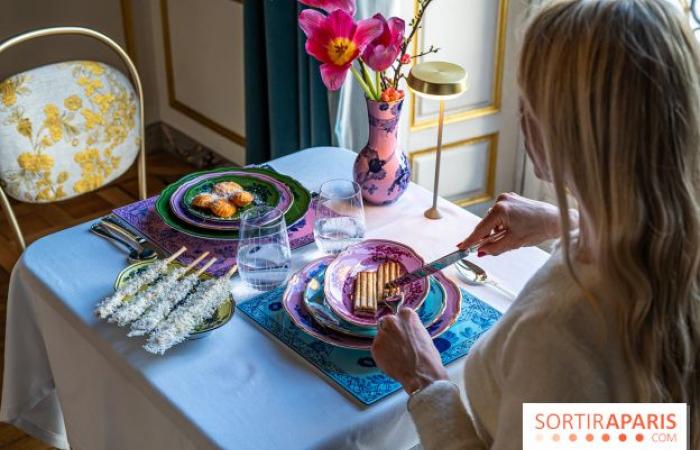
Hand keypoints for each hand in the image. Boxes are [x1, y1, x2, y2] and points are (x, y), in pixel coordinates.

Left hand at [371, 308, 447, 393]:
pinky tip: (393, 362)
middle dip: (391, 333)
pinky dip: (382, 356)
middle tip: (399, 346)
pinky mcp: (375, 347)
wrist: (422, 374)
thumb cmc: (428, 357)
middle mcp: (392, 320)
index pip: (400, 316)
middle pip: (387, 324)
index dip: (402, 327)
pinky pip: (378, 350)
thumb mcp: (423, 336)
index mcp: (406, 315)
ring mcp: (382, 333)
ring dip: (386, 345)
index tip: (404, 334)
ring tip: (398, 357)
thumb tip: (406, 333)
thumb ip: (411, 330)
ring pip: (382, 337)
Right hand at [458, 192, 573, 255]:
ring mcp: (507, 198)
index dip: (471, 240)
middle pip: (486, 224)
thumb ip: (494, 248)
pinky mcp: (513, 199)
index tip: (461, 247)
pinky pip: (501, 215)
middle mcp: (501, 200)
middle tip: (488, 249)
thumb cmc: (538, 229)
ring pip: (494, 220)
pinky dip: (503, 224)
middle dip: (488, 237)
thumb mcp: (514, 243)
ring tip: (510, 238)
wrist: (556, 220)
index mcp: (500, 209)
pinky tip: (514, 230)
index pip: (481, 228)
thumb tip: (481, 252)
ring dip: (497, 231)